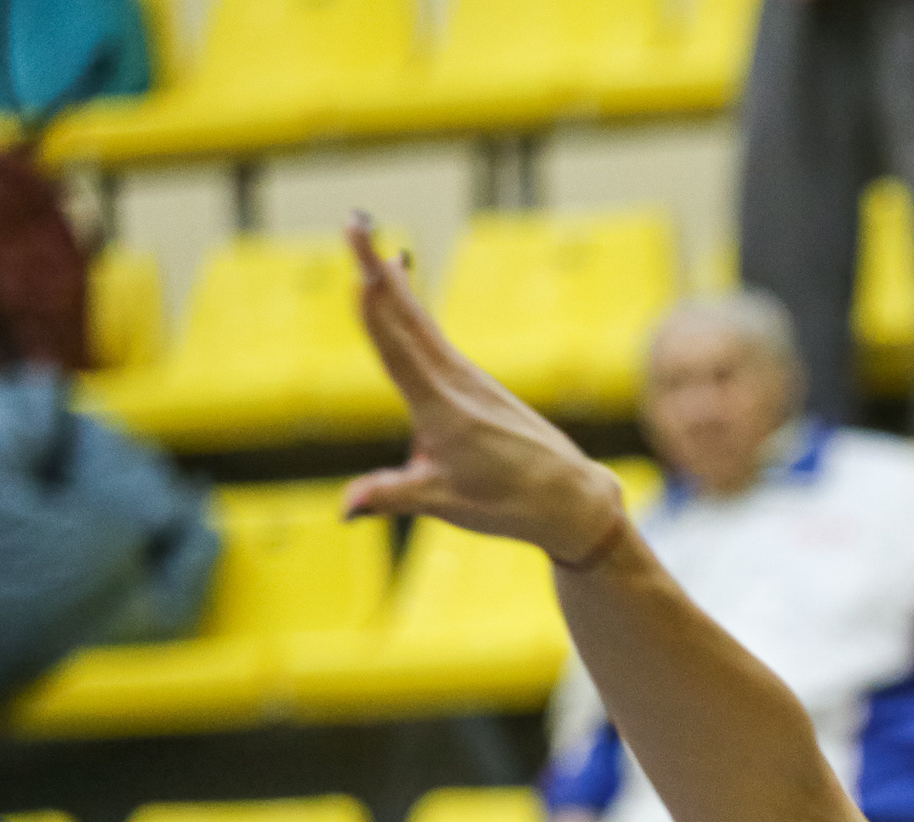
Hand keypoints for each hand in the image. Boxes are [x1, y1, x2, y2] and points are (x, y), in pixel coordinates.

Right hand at [338, 215, 627, 564]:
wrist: (570, 498)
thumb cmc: (508, 504)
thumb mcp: (444, 503)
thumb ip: (391, 496)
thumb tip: (344, 510)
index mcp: (442, 407)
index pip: (398, 346)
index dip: (376, 304)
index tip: (361, 266)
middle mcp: (455, 382)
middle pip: (406, 317)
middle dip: (375, 269)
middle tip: (353, 220)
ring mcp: (467, 378)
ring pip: (419, 320)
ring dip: (390, 280)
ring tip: (368, 237)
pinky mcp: (474, 383)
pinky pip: (431, 334)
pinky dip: (410, 304)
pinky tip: (401, 281)